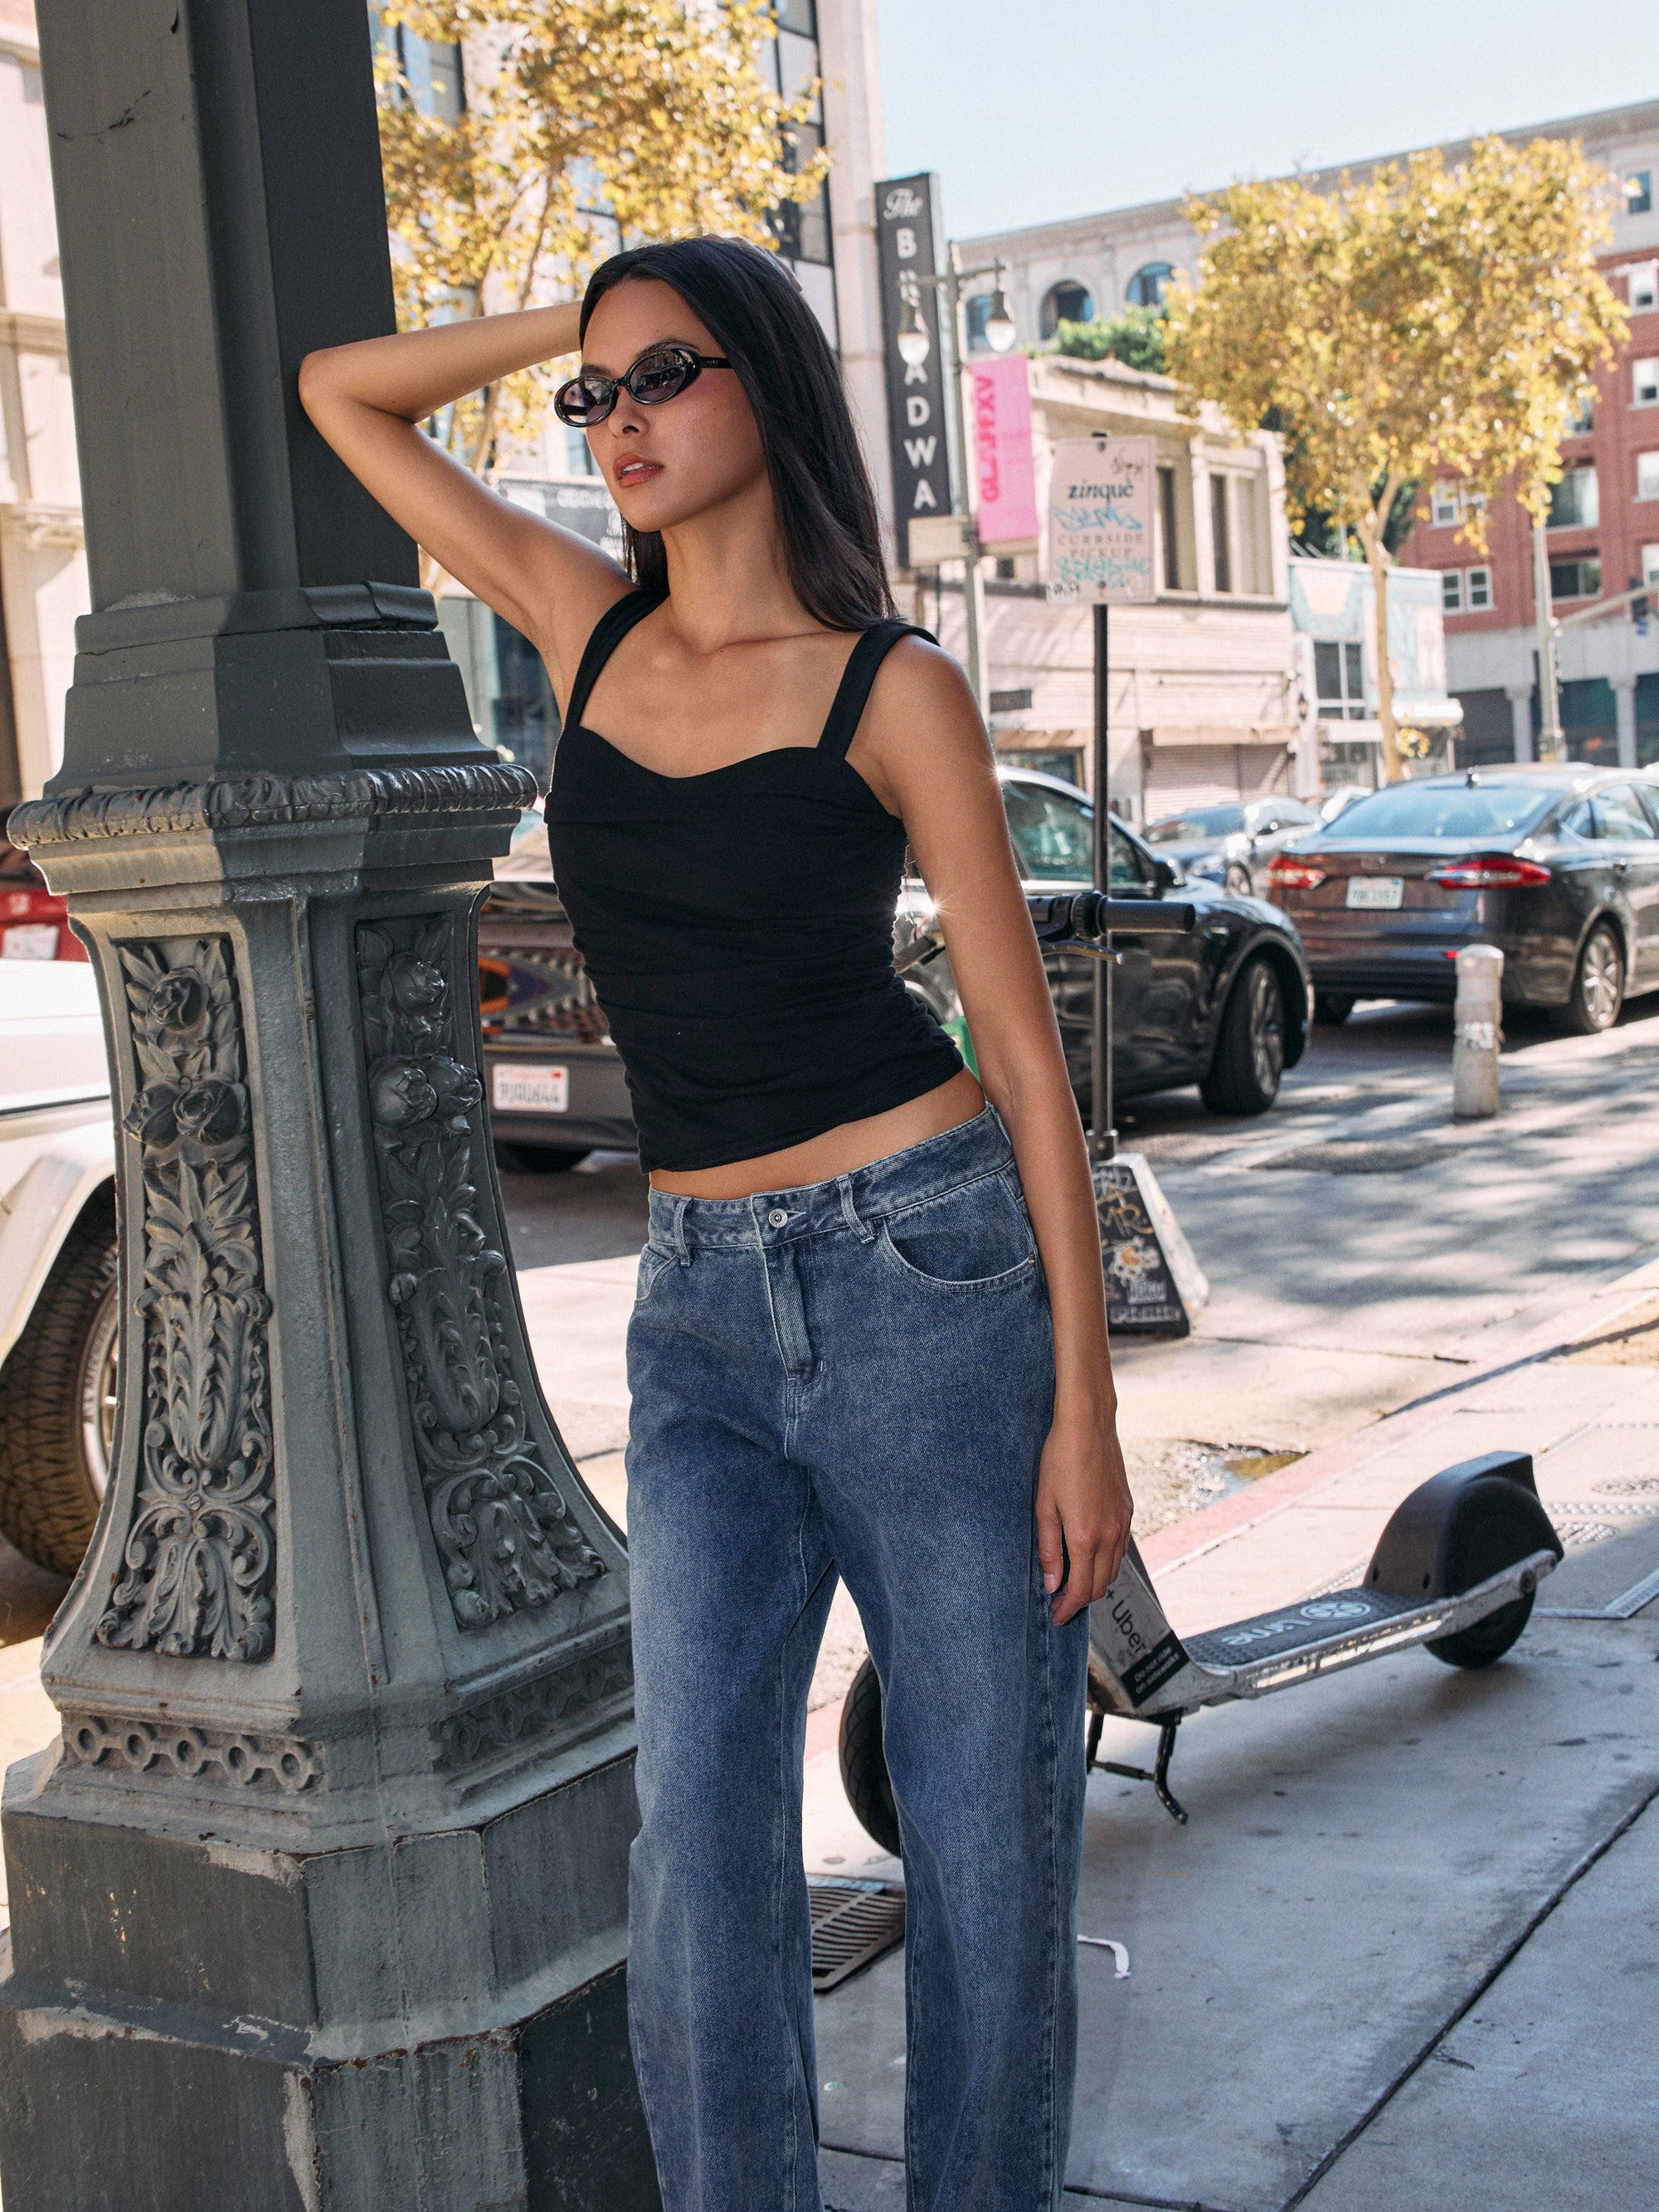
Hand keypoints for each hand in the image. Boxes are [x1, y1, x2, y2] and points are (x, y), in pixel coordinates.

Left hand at [1035, 1405, 1133, 1625]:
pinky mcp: (1127, 1511)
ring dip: (1094, 1583)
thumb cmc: (1059, 1462)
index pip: (1080, 1589)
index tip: (1056, 1616)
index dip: (1068, 1608)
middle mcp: (1109, 1536)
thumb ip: (1048, 1549)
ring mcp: (1122, 1524)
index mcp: (1085, 1538)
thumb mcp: (1044, 1507)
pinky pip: (1120, 1550)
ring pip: (1113, 1570)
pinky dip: (1106, 1563)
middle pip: (1100, 1586)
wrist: (1088, 1428)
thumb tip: (1052, 1584)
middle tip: (1060, 1603)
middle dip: (1081, 1601)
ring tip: (1073, 1582)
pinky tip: (1090, 1556)